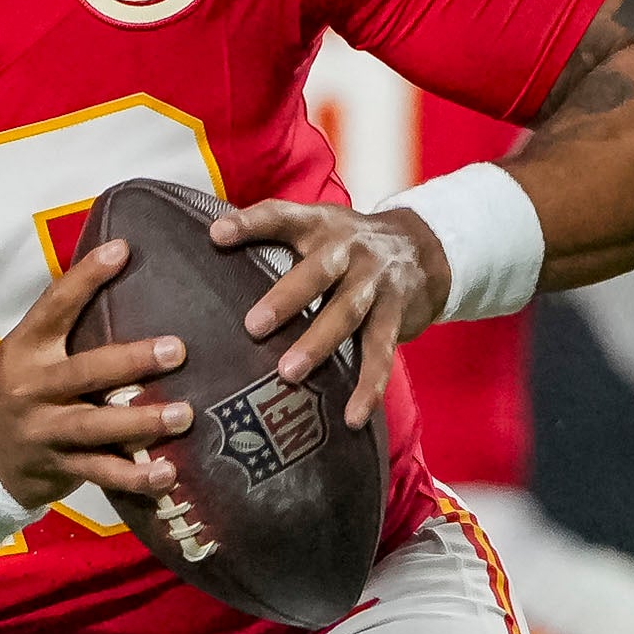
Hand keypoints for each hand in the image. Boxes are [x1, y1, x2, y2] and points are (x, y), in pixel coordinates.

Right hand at [0, 238, 192, 506]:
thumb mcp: (29, 353)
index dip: (85, 278)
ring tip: (183, 415)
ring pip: (95, 426)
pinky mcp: (59, 467)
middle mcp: (31, 388)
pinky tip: (168, 473)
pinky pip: (101, 472)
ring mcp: (44, 431)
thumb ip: (66, 327)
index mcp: (25, 349)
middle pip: (83, 372)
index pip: (54, 306)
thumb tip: (120, 266)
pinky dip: (136, 476)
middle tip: (177, 350)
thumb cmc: (23, 390)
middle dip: (131, 361)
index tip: (122, 250)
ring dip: (141, 422)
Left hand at [206, 196, 446, 426]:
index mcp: (322, 225)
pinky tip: (352, 416)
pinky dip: (369, 386)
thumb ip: (273, 236)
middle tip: (253, 327)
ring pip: (346, 313)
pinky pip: (380, 353)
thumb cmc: (349, 246)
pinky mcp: (395, 315)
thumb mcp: (319, 229)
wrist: (424, 251)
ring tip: (288, 374)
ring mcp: (376, 283)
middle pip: (319, 272)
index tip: (217, 235)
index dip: (251, 223)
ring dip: (318, 344)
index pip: (283, 217)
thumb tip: (210, 242)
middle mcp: (351, 250)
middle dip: (287, 298)